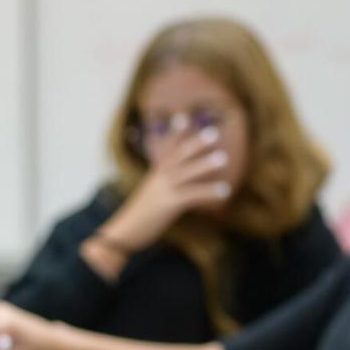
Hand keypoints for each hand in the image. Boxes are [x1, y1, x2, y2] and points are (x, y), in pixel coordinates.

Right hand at [102, 124, 233, 250]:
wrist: (124, 233)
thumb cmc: (140, 215)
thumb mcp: (151, 194)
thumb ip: (163, 185)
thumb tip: (178, 180)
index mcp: (156, 174)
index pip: (167, 149)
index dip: (175, 133)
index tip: (184, 117)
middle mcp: (159, 177)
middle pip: (179, 155)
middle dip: (195, 142)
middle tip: (214, 132)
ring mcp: (163, 189)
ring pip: (186, 172)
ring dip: (205, 164)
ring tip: (224, 157)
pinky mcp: (168, 204)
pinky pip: (192, 195)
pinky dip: (209, 192)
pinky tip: (226, 191)